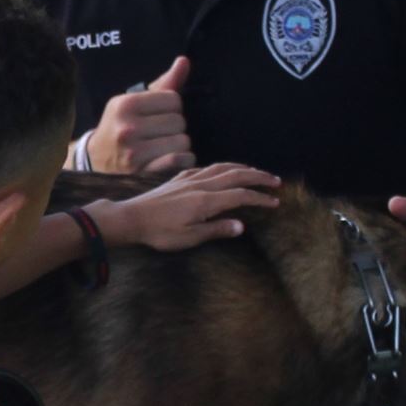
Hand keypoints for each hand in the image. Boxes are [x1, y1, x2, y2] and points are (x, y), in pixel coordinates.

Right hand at [86, 55, 194, 174]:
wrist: (95, 161)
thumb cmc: (120, 127)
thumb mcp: (133, 103)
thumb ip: (163, 84)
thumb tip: (184, 61)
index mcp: (125, 105)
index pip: (174, 99)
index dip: (172, 107)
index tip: (160, 115)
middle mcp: (127, 128)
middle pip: (179, 121)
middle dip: (175, 128)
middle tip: (161, 133)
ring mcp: (134, 153)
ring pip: (183, 142)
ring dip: (180, 146)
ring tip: (164, 147)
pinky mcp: (143, 173)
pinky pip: (180, 161)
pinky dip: (182, 161)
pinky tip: (171, 160)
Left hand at [94, 163, 280, 251]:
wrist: (130, 218)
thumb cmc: (159, 232)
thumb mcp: (189, 238)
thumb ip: (216, 230)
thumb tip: (241, 226)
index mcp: (206, 201)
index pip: (241, 196)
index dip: (260, 198)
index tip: (275, 202)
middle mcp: (200, 185)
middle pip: (236, 176)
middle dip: (258, 177)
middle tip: (275, 182)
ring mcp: (188, 180)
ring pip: (221, 168)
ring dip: (242, 168)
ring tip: (255, 172)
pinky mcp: (178, 179)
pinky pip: (205, 168)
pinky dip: (219, 168)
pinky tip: (220, 172)